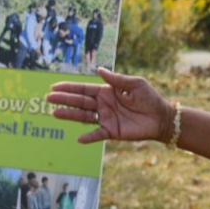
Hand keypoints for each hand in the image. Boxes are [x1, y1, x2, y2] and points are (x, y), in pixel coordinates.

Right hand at [46, 68, 173, 144]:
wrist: (161, 117)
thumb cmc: (149, 98)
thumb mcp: (135, 84)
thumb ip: (117, 79)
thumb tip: (98, 70)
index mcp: (106, 92)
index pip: (84, 89)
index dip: (69, 88)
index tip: (54, 87)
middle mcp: (103, 105)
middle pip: (80, 102)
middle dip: (64, 100)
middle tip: (48, 98)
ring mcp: (106, 119)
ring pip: (84, 117)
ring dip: (69, 115)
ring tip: (54, 113)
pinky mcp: (112, 132)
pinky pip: (97, 134)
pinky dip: (89, 137)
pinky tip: (79, 138)